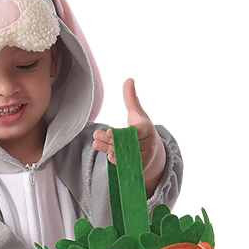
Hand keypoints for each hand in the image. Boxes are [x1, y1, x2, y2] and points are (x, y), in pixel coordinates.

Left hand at [92, 78, 165, 196]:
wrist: (153, 154)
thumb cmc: (142, 131)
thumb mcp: (137, 114)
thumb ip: (131, 99)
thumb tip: (128, 79)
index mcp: (147, 128)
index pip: (133, 131)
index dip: (120, 132)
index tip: (108, 131)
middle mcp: (148, 144)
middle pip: (125, 142)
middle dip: (109, 139)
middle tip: (96, 135)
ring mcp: (145, 157)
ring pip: (123, 154)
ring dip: (108, 149)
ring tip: (96, 144)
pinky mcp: (141, 168)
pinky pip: (128, 165)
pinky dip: (118, 162)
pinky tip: (109, 157)